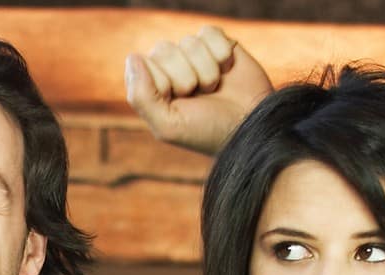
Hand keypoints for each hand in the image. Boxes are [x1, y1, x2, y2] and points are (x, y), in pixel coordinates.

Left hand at [125, 25, 271, 155]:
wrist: (251, 126)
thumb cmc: (207, 131)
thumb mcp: (168, 126)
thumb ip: (141, 97)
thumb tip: (133, 57)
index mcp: (152, 86)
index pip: (143, 63)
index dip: (163, 83)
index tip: (178, 102)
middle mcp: (170, 68)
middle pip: (164, 49)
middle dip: (185, 77)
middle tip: (198, 97)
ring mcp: (194, 55)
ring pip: (189, 42)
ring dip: (206, 70)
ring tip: (214, 88)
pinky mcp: (218, 44)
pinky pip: (209, 33)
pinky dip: (220, 53)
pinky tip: (227, 70)